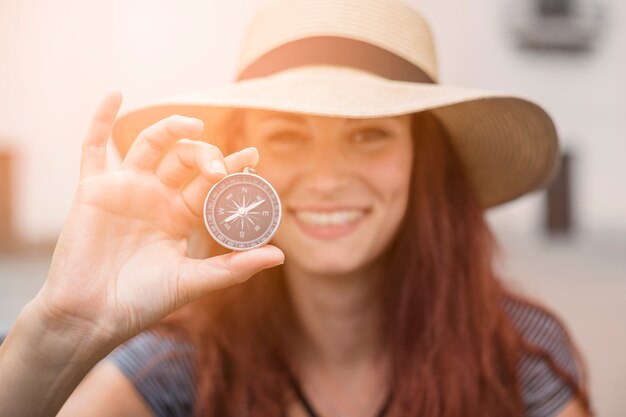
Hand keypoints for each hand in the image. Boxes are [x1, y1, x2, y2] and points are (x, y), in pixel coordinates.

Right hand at [34, 91, 284, 344]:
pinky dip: (101, 120)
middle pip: (186, 160)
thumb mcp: (192, 282)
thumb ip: (234, 268)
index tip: (253, 157)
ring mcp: (125, 190)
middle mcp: (156, 197)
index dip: (232, 168)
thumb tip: (280, 256)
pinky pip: (93, 148)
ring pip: (151, 146)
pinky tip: (115, 94)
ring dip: (171, 129)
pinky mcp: (93, 189)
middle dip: (207, 158)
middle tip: (221, 170)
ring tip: (194, 124)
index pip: (210, 183)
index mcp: (180, 216)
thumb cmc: (142, 302)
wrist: (91, 316)